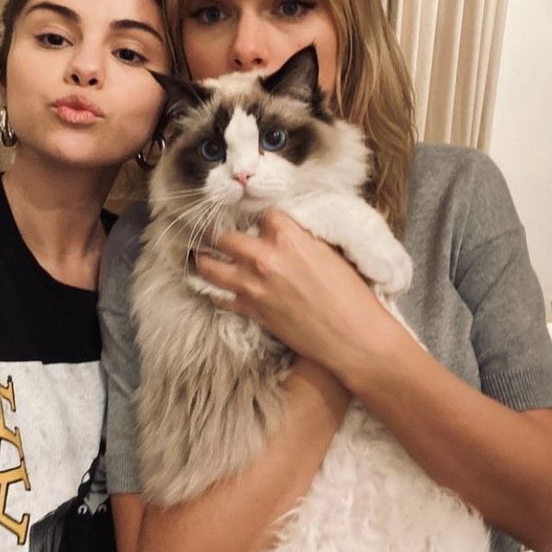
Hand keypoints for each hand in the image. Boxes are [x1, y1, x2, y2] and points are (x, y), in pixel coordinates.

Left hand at [196, 209, 399, 380]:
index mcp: (288, 237)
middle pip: (223, 235)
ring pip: (210, 266)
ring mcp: (253, 285)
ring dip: (203, 258)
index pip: (262, 214)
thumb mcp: (329, 252)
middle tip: (209, 230)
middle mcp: (264, 257)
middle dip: (216, 231)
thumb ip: (301, 238)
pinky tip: (214, 286)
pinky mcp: (251, 310)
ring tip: (198, 254)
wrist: (353, 337)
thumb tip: (286, 232)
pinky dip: (215, 290)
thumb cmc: (351, 295)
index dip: (258, 215)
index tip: (253, 217)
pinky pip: (219, 296)